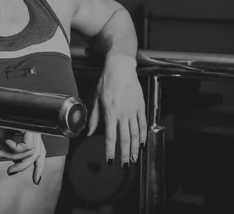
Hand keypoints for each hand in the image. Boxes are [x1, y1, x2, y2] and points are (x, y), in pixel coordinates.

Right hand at [0, 127, 45, 184]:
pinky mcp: (30, 125)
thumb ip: (13, 151)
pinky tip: (6, 142)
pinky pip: (28, 147)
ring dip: (13, 157)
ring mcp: (34, 125)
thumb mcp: (4, 139)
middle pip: (37, 154)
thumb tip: (19, 164)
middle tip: (9, 171)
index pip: (40, 151)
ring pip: (32, 152)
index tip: (36, 181)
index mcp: (31, 131)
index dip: (40, 166)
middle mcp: (35, 128)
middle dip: (23, 166)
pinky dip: (15, 149)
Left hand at [87, 52, 146, 166]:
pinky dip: (144, 135)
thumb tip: (89, 132)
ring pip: (136, 134)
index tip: (110, 160)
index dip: (110, 151)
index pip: (110, 137)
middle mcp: (123, 114)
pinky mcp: (141, 106)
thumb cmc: (107, 81)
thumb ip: (94, 118)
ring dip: (135, 148)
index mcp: (110, 113)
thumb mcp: (96, 99)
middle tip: (125, 165)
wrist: (121, 68)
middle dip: (124, 154)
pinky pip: (143, 124)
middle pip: (125, 139)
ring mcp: (133, 111)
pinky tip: (142, 143)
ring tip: (134, 158)